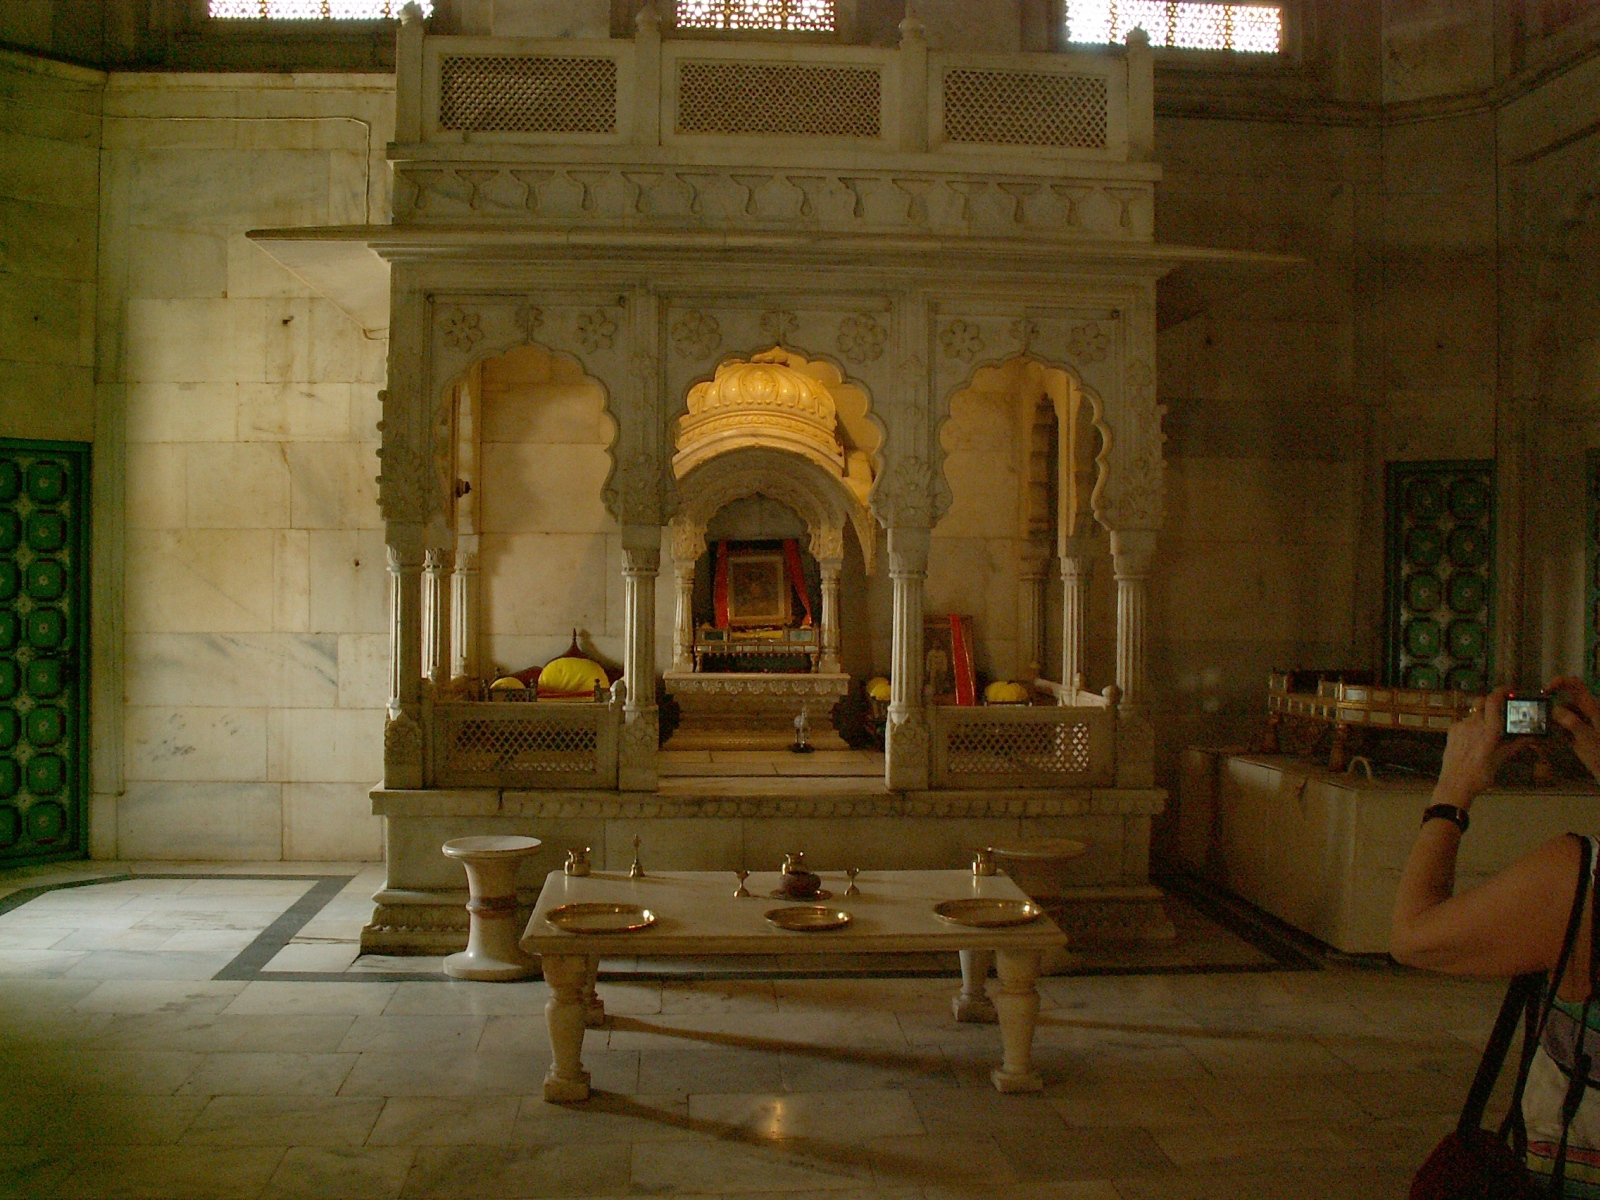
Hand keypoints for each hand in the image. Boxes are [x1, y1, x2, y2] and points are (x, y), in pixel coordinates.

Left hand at [1435, 687, 1517, 808]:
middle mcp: (1474, 723)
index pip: (1494, 699)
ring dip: (1482, 715)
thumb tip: (1532, 737)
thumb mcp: (1501, 759)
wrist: (1455, 784)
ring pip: (1473, 713)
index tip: (1509, 690)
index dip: (1501, 690)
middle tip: (1500, 708)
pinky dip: (1471, 725)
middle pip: (1482, 701)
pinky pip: (1464, 722)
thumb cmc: (1482, 774)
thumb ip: (1516, 744)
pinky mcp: (1451, 731)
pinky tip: (1474, 738)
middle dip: (1492, 701)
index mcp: (1489, 729)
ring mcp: (1460, 726)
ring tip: (1488, 729)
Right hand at [1550, 677, 1599, 782]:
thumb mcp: (1588, 739)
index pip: (1575, 684)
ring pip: (1564, 714)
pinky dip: (1557, 731)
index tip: (1544, 692)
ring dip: (1553, 720)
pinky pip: (1564, 727)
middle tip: (1540, 716)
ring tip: (1545, 731)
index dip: (1559, 682)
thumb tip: (1554, 710)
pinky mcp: (1579, 735)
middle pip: (1566, 700)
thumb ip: (1572, 723)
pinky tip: (1554, 739)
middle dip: (1551, 705)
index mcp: (1592, 708)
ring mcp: (1583, 724)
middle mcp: (1587, 712)